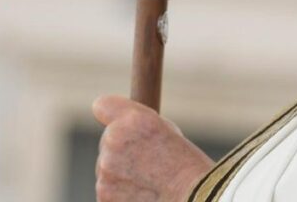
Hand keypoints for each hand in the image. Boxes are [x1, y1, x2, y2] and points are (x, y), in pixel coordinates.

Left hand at [93, 95, 214, 201]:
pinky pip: (107, 190)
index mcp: (134, 119)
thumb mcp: (169, 132)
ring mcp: (105, 169)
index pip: (103, 105)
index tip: (115, 123)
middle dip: (121, 151)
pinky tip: (142, 195)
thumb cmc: (187, 167)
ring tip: (149, 183)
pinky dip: (120, 194)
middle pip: (107, 141)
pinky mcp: (103, 194)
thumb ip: (140, 126)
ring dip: (120, 174)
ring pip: (106, 168)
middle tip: (147, 164)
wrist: (194, 200)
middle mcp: (114, 140)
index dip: (109, 114)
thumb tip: (124, 130)